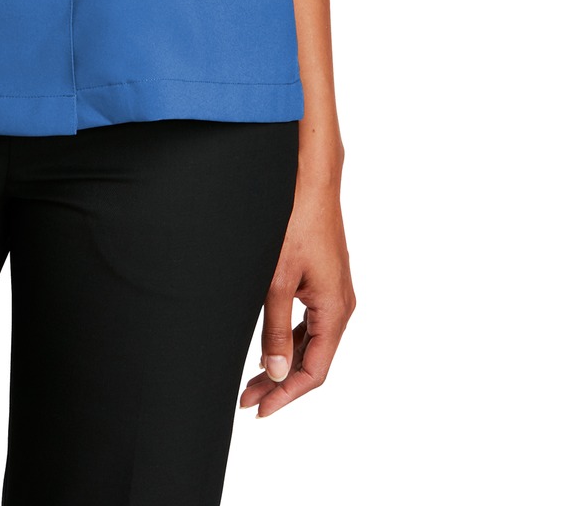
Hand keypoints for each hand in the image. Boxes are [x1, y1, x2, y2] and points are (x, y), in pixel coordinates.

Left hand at [239, 177, 355, 416]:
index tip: (259, 409)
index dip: (286, 395)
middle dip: (281, 383)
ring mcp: (334, 292)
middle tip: (247, 400)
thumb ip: (277, 330)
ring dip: (285, 363)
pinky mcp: (324, 279)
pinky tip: (270, 347)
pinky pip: (311, 322)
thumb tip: (277, 374)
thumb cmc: (295, 222)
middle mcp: (341, 305)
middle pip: (314, 360)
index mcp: (335, 310)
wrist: (310, 178)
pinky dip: (291, 339)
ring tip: (253, 381)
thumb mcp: (277, 280)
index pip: (315, 371)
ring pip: (312, 342)